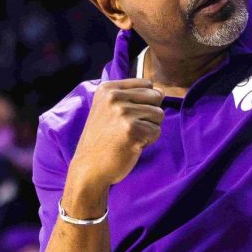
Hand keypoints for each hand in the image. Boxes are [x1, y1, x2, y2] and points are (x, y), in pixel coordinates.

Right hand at [66, 79, 163, 208]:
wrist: (89, 168)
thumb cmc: (103, 140)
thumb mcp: (108, 109)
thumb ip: (133, 96)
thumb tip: (161, 91)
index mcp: (108, 88)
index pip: (147, 84)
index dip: (145, 101)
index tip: (126, 115)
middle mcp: (114, 97)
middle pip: (156, 96)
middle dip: (149, 114)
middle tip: (130, 128)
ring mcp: (123, 113)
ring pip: (159, 114)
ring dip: (149, 128)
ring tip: (130, 137)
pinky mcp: (132, 130)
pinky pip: (157, 131)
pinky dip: (148, 141)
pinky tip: (132, 145)